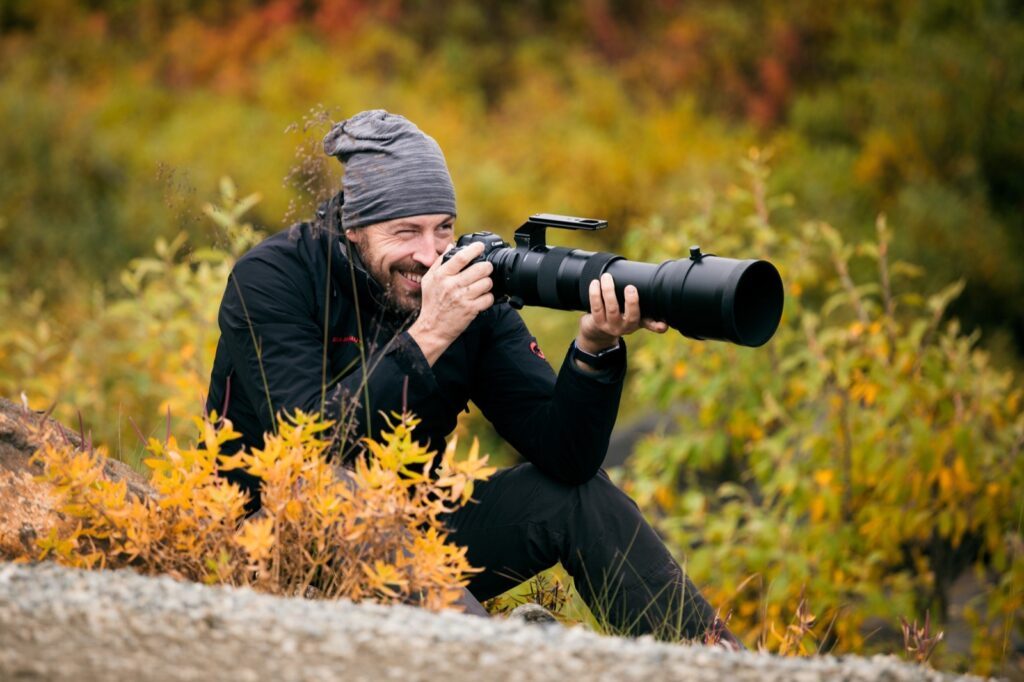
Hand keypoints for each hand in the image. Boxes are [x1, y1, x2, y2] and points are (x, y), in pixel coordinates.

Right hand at [408, 241, 493, 364]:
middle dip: (487, 266)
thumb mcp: (429, 280)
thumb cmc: (431, 304)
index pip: (461, 257)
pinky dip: (488, 297)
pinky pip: (488, 298)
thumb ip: (440, 262)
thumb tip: (451, 246)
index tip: (480, 246)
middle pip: (480, 268)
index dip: (474, 249)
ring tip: (482, 284)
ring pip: (487, 283)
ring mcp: (462, 298)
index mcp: (441, 276)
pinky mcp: (471, 310)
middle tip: (486, 268)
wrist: (432, 329)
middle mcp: (452, 285)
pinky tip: (482, 297)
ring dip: (488, 282)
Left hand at [576, 272, 667, 353]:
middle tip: (630, 287)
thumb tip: (655, 281)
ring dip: (609, 292)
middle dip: (631, 301)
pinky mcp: (597, 323)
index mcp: (638, 323)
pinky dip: (595, 294)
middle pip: (631, 316)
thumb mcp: (633, 312)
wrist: (598, 332)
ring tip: (607, 277)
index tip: (663, 324)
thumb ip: (643, 303)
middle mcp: (626, 328)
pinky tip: (595, 283)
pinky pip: (596, 308)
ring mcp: (611, 326)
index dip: (657, 325)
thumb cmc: (619, 315)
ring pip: (612, 309)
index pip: (650, 324)